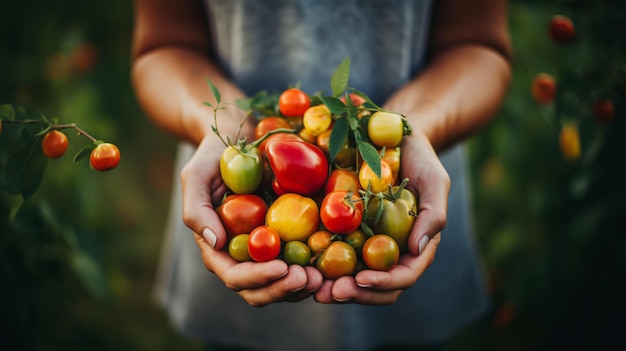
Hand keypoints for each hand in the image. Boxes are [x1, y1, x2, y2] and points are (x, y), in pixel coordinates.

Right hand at [181, 136, 322, 305]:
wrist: (240, 140)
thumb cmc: (214, 157)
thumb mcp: (197, 175)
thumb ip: (197, 209)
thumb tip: (214, 242)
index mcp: (218, 249)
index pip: (235, 276)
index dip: (258, 278)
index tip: (282, 267)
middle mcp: (242, 257)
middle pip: (260, 290)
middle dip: (284, 289)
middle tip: (309, 278)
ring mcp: (266, 251)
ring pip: (282, 285)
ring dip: (302, 287)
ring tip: (322, 277)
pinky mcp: (288, 240)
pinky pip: (301, 263)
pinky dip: (315, 269)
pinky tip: (330, 263)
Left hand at [314, 129, 448, 303]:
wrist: (392, 135)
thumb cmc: (420, 159)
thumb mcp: (434, 180)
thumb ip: (434, 214)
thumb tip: (417, 249)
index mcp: (414, 247)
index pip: (404, 276)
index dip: (384, 283)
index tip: (361, 279)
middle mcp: (388, 251)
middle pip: (374, 286)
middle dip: (354, 294)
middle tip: (329, 292)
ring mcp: (364, 243)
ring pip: (350, 277)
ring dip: (331, 286)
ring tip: (311, 285)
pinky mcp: (342, 230)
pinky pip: (329, 252)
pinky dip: (317, 263)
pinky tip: (300, 263)